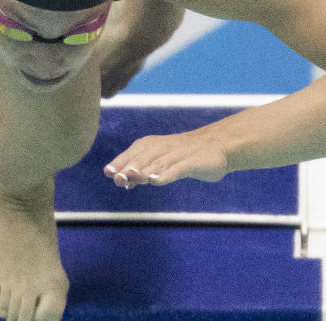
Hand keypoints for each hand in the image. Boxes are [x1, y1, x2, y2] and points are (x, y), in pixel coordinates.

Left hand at [102, 127, 228, 187]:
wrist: (217, 145)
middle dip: (129, 168)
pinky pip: (177, 169)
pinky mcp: (191, 163)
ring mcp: (177, 155)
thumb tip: (123, 181)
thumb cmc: (184, 154)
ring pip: (157, 164)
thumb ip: (142, 171)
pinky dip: (166, 175)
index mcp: (152, 145)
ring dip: (144, 171)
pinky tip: (156, 181)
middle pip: (142, 159)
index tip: (107, 172)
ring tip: (131, 177)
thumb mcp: (162, 161)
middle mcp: (162, 148)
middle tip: (117, 177)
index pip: (132, 154)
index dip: (120, 162)